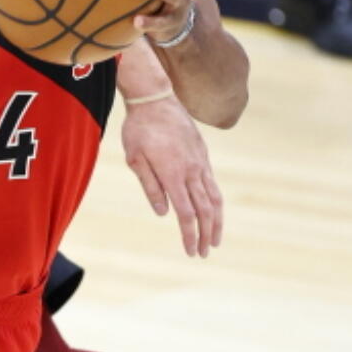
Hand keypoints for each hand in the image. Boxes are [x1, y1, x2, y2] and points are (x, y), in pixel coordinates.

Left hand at [122, 97, 222, 257]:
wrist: (155, 98)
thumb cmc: (139, 129)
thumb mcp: (135, 159)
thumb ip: (151, 187)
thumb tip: (163, 213)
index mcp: (173, 173)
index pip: (186, 213)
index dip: (189, 235)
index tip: (190, 251)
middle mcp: (191, 170)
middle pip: (204, 210)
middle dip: (205, 234)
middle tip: (204, 253)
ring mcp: (200, 162)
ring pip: (214, 198)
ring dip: (216, 222)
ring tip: (215, 239)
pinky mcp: (203, 155)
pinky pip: (213, 183)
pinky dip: (215, 202)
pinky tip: (213, 212)